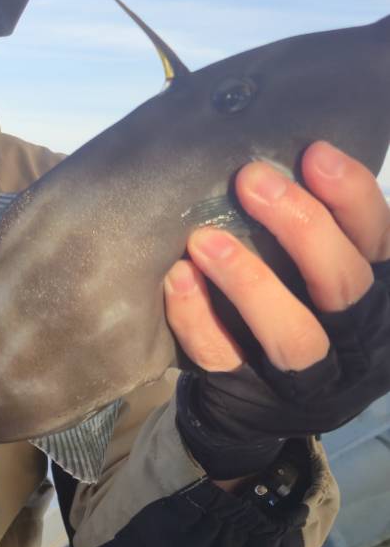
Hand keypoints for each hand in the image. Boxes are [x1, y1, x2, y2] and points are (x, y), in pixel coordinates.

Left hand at [163, 141, 389, 479]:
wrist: (252, 408)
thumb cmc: (287, 308)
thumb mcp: (315, 269)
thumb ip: (314, 221)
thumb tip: (270, 138)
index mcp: (379, 296)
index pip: (379, 241)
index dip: (353, 196)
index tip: (313, 153)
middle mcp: (355, 341)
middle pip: (344, 286)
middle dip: (300, 226)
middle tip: (251, 179)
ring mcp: (305, 380)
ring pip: (293, 336)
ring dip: (250, 282)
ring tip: (205, 239)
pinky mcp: (251, 400)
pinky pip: (224, 360)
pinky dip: (197, 318)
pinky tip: (177, 278)